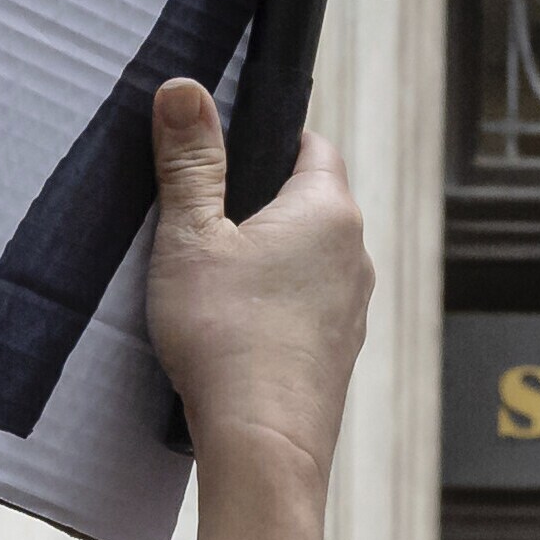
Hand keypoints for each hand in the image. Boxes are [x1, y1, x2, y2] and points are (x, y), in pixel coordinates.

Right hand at [128, 73, 364, 481]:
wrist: (262, 449)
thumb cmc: (227, 339)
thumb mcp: (190, 238)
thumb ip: (189, 163)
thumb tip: (184, 90)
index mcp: (329, 210)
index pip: (310, 143)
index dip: (265, 138)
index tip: (221, 152)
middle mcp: (355, 255)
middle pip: (308, 203)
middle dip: (257, 204)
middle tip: (199, 220)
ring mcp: (353, 310)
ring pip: (306, 262)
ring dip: (265, 263)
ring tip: (208, 284)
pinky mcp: (337, 355)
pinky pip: (304, 311)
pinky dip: (272, 311)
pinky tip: (229, 333)